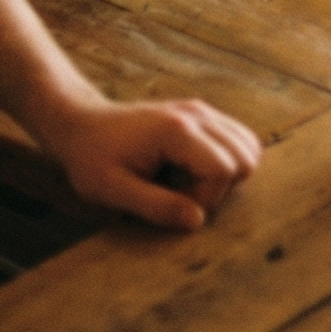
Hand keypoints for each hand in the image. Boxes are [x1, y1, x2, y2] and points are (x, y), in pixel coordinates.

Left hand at [34, 94, 262, 231]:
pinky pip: (237, 137)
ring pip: (248, 144)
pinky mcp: (201, 113)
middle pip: (245, 155)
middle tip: (185, 197)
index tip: (175, 206)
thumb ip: (156, 206)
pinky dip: (228, 160)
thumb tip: (198, 221)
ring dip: (229, 173)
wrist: (82, 124)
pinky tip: (196, 173)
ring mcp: (202, 110)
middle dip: (223, 188)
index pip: (224, 168)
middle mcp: (197, 113)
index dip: (207, 198)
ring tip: (191, 186)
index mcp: (176, 131)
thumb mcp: (114, 191)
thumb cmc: (93, 159)